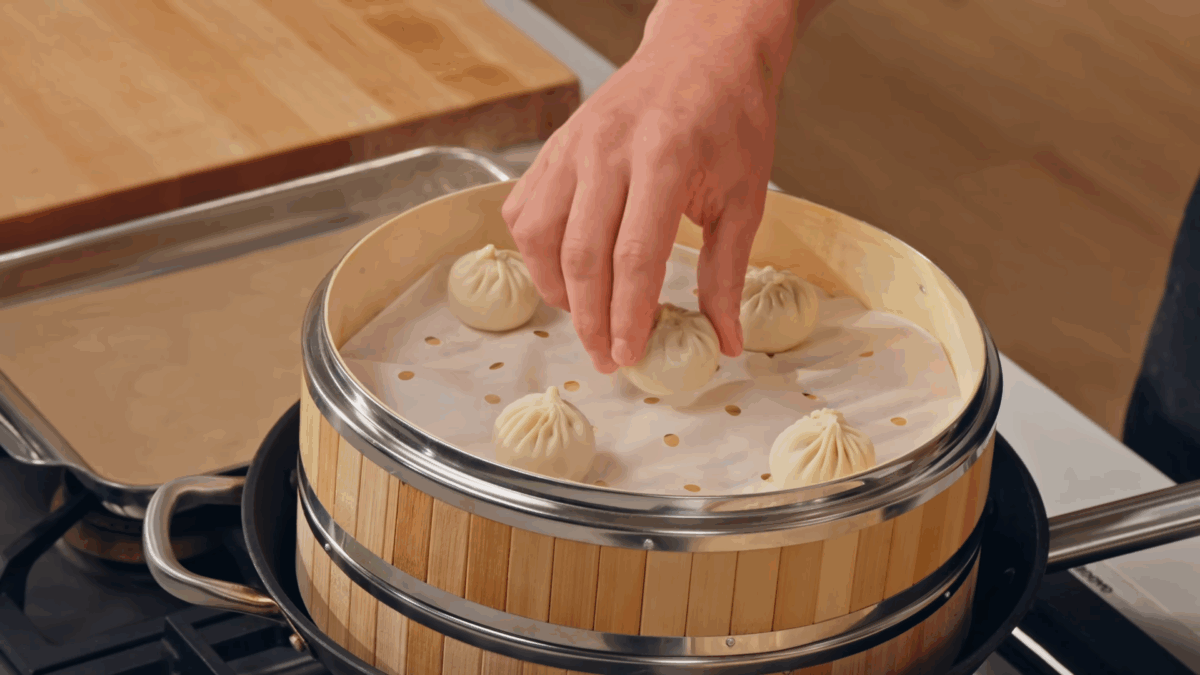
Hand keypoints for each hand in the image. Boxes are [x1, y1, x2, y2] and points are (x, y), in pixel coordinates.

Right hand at [501, 0, 805, 372]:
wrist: (703, 51)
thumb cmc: (730, 121)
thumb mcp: (745, 197)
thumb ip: (727, 273)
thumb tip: (725, 342)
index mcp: (665, 157)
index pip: (635, 255)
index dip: (627, 314)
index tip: (628, 355)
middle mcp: (608, 149)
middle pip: (582, 253)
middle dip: (589, 318)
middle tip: (605, 357)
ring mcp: (573, 145)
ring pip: (540, 235)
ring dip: (557, 288)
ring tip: (586, 315)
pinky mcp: (554, 146)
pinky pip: (524, 210)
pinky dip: (536, 252)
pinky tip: (564, 272)